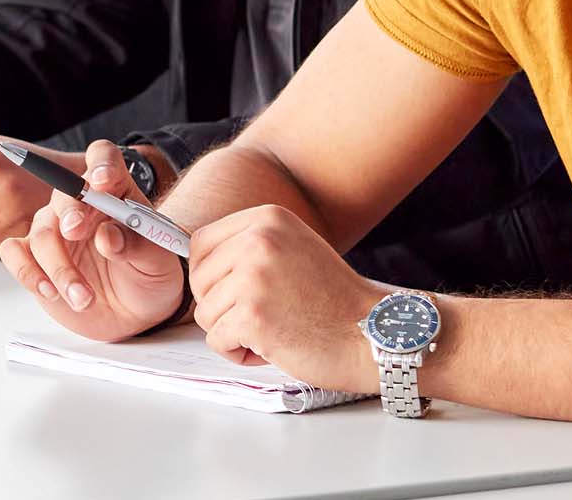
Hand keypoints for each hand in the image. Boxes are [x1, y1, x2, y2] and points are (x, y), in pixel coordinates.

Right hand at [0, 139, 184, 340]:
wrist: (133, 313)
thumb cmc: (148, 276)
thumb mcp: (158, 262)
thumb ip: (137, 245)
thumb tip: (108, 236)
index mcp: (116, 190)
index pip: (104, 159)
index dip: (101, 164)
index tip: (102, 180)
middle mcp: (81, 203)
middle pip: (66, 191)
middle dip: (70, 210)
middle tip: (75, 230)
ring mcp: (55, 229)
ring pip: (43, 232)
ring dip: (59, 266)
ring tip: (83, 297)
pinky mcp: (35, 256)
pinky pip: (14, 252)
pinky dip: (28, 272)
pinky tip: (50, 291)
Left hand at [190, 205, 382, 391]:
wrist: (372, 331)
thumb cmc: (334, 299)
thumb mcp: (293, 247)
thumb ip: (252, 245)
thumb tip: (201, 262)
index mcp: (267, 218)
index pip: (201, 242)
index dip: (209, 275)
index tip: (230, 292)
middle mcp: (257, 239)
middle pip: (198, 279)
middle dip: (220, 306)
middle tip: (259, 316)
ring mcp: (254, 276)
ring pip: (205, 313)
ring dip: (231, 332)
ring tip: (271, 329)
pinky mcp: (252, 315)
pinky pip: (217, 341)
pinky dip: (238, 353)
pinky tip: (272, 345)